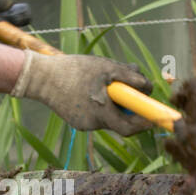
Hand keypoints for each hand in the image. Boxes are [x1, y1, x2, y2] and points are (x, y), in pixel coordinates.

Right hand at [10, 50, 153, 135]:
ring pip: (108, 117)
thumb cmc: (75, 69)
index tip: (154, 118)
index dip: (144, 123)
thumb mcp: (107, 66)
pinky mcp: (76, 122)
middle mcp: (92, 123)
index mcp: (100, 111)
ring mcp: (83, 125)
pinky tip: (86, 92)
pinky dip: (98, 106)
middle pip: (120, 122)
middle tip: (131, 96)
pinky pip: (96, 116)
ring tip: (101, 85)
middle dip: (128, 109)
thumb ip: (130, 76)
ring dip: (112, 105)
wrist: (41, 77)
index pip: (129, 128)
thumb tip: (148, 87)